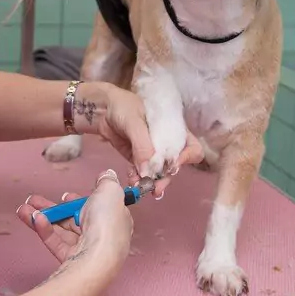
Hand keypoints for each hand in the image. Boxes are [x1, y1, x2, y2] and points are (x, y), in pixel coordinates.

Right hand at [16, 169, 132, 277]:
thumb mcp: (110, 192)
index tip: (66, 195)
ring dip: (42, 216)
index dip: (81, 200)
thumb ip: (107, 180)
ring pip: (61, 230)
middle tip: (35, 199)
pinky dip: (44, 229)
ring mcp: (86, 249)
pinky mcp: (71, 259)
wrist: (97, 258)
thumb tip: (107, 174)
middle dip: (53, 207)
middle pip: (74, 218)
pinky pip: (55, 242)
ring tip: (24, 208)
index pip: (97, 208)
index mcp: (115, 219)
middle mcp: (102, 235)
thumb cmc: (107, 224)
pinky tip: (33, 218)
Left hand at [79, 83, 203, 197]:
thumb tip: (148, 172)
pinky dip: (138, 179)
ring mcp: (153, 153)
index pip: (192, 147)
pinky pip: (143, 173)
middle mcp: (167, 143)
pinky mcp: (139, 159)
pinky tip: (131, 180)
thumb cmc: (123, 107)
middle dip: (166, 178)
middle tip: (155, 189)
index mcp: (174, 129)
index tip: (172, 166)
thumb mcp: (134, 122)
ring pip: (159, 173)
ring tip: (140, 187)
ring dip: (151, 182)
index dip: (187, 158)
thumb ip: (142, 145)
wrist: (102, 109)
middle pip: (175, 165)